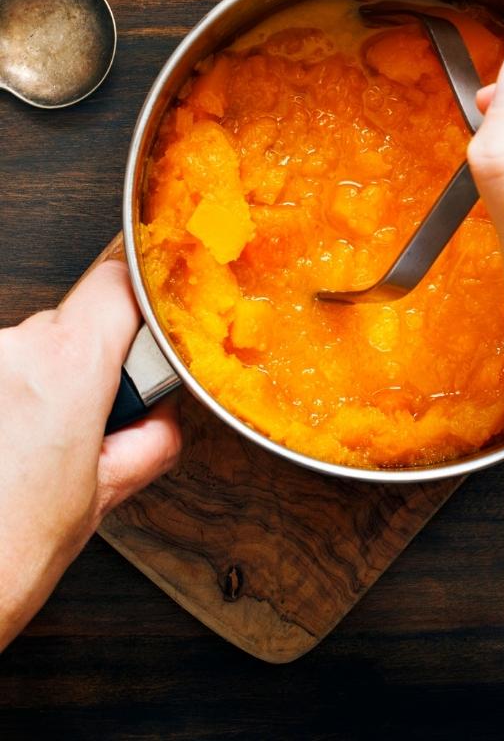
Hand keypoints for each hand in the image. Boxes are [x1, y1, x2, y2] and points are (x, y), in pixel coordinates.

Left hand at [0, 261, 180, 650]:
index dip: (139, 295)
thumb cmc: (6, 553)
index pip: (116, 281)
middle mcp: (12, 352)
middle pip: (69, 325)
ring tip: (29, 452)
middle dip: (86, 364)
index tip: (149, 313)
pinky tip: (6, 450)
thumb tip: (158, 409)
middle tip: (85, 424)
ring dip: (36, 387)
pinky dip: (6, 400)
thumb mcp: (106, 497)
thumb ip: (150, 438)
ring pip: (25, 352)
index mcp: (67, 368)